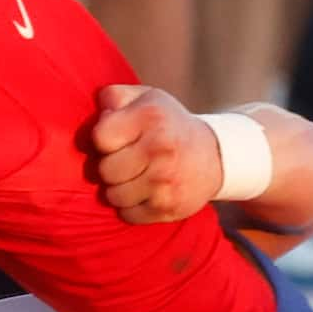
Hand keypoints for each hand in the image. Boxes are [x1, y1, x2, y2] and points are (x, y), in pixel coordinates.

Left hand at [90, 84, 220, 224]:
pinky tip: (145, 192)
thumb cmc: (168, 125)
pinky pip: (128, 215)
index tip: (117, 139)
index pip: (100, 137)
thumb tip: (98, 113)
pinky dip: (132, 207)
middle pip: (105, 171)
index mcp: (151, 116)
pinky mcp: (169, 208)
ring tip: (135, 177)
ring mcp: (165, 181)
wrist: (214, 155)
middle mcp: (160, 148)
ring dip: (119, 189)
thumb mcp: (146, 98)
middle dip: (110, 167)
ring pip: (114, 196)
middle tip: (127, 161)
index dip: (103, 139)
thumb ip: (115, 96)